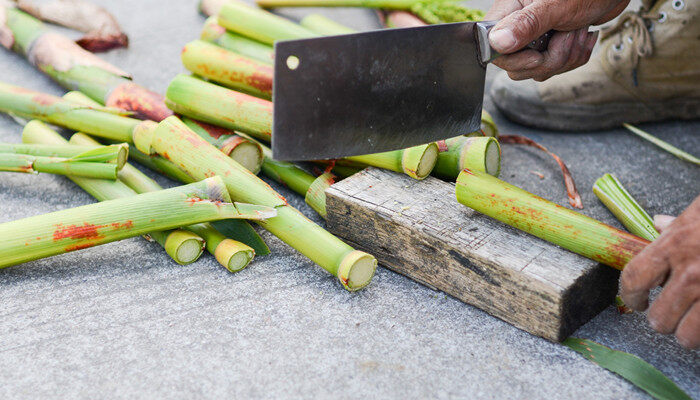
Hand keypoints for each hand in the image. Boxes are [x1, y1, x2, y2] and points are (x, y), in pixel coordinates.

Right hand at [484, 0, 629, 80]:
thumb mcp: (556, 5)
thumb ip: (526, 23)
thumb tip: (497, 42)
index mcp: (509, 11)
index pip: (492, 48)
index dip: (514, 59)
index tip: (537, 55)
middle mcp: (516, 26)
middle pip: (515, 66)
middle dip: (547, 60)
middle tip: (565, 35)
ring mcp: (533, 38)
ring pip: (536, 70)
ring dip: (565, 57)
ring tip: (576, 31)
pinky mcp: (549, 47)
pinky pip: (553, 68)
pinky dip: (573, 57)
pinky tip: (580, 36)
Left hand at [621, 196, 699, 348]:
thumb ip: (678, 226)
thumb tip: (659, 223)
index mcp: (675, 246)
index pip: (634, 279)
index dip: (630, 296)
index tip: (637, 302)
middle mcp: (692, 273)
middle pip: (659, 317)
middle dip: (662, 320)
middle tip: (670, 316)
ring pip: (687, 336)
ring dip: (689, 334)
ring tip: (694, 326)